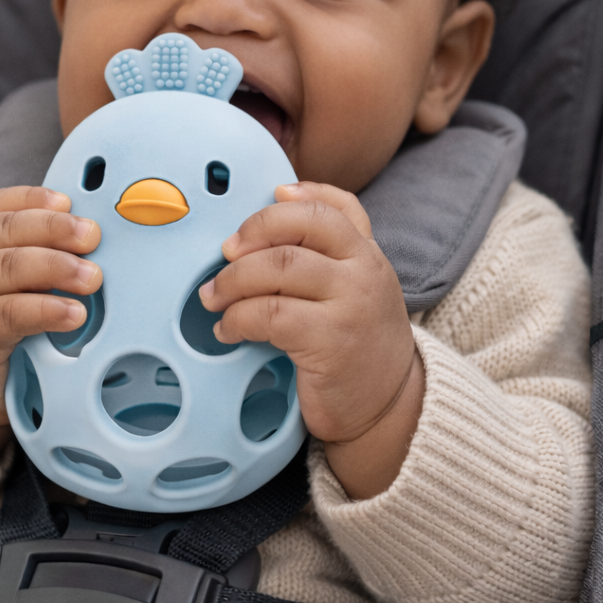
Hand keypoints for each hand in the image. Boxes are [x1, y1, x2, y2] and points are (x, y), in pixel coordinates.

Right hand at [0, 186, 101, 484]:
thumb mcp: (15, 279)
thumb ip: (43, 254)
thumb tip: (95, 238)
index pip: (0, 206)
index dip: (35, 199)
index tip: (68, 201)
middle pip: (8, 230)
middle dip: (54, 228)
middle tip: (92, 236)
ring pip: (9, 267)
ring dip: (56, 267)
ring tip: (92, 277)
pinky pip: (11, 313)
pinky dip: (46, 310)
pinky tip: (74, 313)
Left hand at [200, 182, 422, 498]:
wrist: (388, 405)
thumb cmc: (356, 338)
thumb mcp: (354, 283)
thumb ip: (327, 244)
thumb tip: (276, 197)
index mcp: (367, 251)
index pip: (333, 207)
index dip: (288, 203)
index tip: (256, 211)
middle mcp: (365, 270)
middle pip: (297, 229)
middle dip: (249, 238)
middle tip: (223, 258)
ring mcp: (351, 305)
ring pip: (278, 268)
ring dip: (232, 282)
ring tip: (214, 298)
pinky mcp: (331, 342)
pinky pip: (270, 315)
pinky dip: (237, 319)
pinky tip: (229, 330)